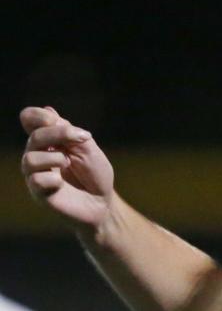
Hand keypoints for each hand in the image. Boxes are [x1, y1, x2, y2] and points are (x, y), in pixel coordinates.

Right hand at [20, 106, 114, 229]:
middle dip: (58, 134)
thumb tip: (47, 109)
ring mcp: (36, 174)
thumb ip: (68, 131)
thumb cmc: (95, 173)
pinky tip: (62, 183)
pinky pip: (36, 180)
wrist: (103, 201)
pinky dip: (54, 179)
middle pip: (34, 137)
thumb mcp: (87, 148)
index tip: (57, 119)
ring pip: (29, 159)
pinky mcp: (38, 192)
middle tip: (82, 139)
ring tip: (68, 164)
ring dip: (55, 158)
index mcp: (49, 140)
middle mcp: (38, 154)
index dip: (39, 116)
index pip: (30, 120)